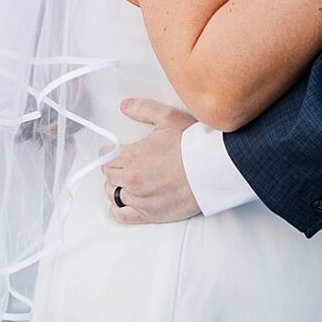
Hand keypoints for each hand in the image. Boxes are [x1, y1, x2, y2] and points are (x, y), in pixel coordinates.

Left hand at [102, 102, 200, 223]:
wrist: (214, 170)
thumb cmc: (194, 144)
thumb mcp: (168, 118)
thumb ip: (143, 109)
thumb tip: (125, 106)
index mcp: (131, 156)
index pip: (107, 156)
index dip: (111, 152)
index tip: (117, 152)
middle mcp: (131, 180)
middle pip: (109, 176)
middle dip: (114, 168)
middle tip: (124, 165)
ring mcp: (140, 199)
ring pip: (113, 194)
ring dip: (117, 187)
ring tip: (125, 182)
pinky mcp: (150, 214)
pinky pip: (123, 216)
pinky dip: (117, 210)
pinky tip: (118, 205)